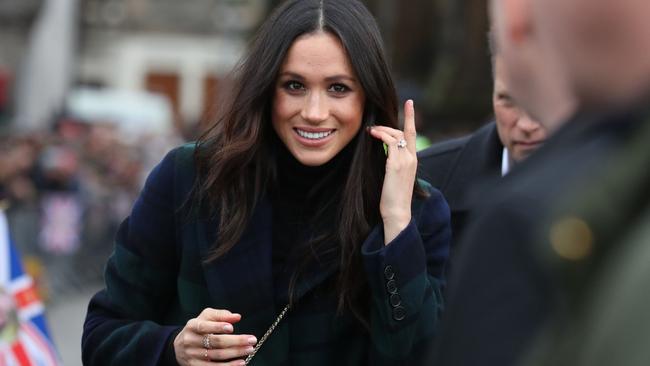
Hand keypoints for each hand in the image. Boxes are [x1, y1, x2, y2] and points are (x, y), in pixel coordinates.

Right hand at [174, 308, 257, 364]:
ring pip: (217, 355)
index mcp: (192, 326)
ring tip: (249, 349)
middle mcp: (190, 341)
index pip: (204, 326)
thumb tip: (236, 317)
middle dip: (235, 341)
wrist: (179, 347)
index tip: (232, 328)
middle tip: (251, 340)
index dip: (217, 327)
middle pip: (215, 342)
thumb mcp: (206, 317)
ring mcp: (193, 355)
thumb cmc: (198, 328)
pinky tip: (240, 363)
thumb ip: (221, 315)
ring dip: (235, 353)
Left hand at [368, 100, 417, 244]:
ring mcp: (405, 161)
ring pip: (395, 135)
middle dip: (388, 125)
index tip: (410, 103)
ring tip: (370, 130)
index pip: (412, 134)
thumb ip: (393, 163)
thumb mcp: (395, 177)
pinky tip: (372, 134)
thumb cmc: (393, 197)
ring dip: (382, 129)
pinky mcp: (396, 165)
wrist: (397, 212)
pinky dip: (381, 135)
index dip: (411, 117)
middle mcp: (412, 158)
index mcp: (413, 160)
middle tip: (373, 127)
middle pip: (403, 132)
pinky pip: (390, 142)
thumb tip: (384, 153)